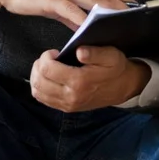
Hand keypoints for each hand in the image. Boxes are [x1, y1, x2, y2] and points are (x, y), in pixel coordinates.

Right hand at [0, 0, 133, 29]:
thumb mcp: (60, 0)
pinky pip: (71, 10)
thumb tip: (91, 27)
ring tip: (124, 25)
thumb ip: (76, 12)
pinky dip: (82, 20)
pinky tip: (91, 30)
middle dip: (124, 8)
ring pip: (92, 0)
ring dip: (109, 12)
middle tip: (139, 21)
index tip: (141, 12)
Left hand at [30, 46, 150, 113]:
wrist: (122, 88)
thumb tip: (79, 51)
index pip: (47, 69)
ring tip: (47, 67)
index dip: (46, 57)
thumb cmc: (115, 69)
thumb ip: (95, 52)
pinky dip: (39, 87)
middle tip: (49, 58)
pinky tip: (48, 78)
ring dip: (36, 77)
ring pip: (37, 91)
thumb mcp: (111, 55)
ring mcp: (67, 104)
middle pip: (38, 81)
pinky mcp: (66, 108)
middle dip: (39, 65)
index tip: (55, 52)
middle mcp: (70, 96)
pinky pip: (42, 99)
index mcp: (79, 81)